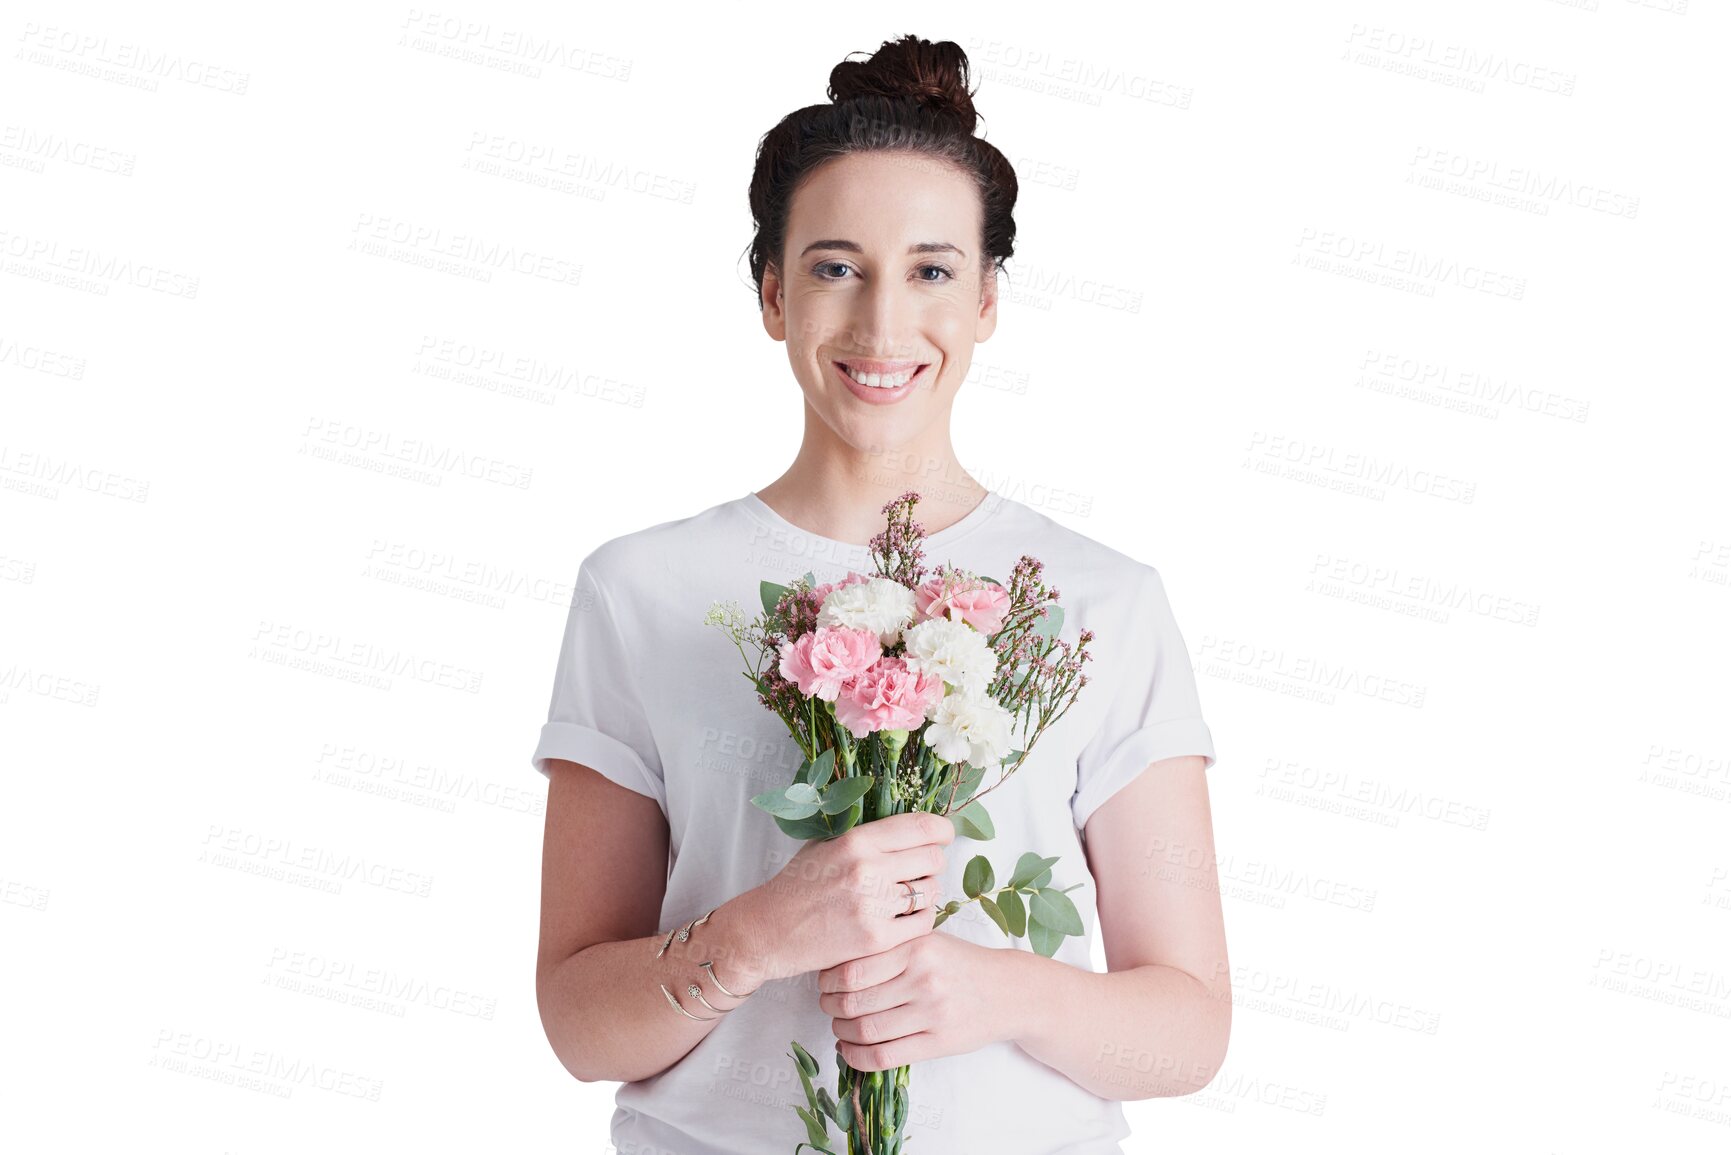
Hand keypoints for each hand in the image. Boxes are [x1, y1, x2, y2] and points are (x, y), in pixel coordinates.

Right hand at [755, 811, 952, 980]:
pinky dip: (920, 919)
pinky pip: (923, 923)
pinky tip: (905, 917)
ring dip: (926, 891)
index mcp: (856, 841)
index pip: (921, 827)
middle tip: (922, 868)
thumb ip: (867, 835)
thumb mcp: (826, 844)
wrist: (769, 930)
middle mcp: (867, 870)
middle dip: (933, 862)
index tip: (944, 835)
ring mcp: (873, 906)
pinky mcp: (876, 939)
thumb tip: (912, 826)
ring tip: (909, 894)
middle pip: (933, 859)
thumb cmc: (798, 885)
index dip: (942, 830)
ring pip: (930, 892)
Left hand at [818, 931, 1007, 1071]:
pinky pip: (885, 1057)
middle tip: (827, 1006)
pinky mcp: (938, 1043)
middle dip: (831, 1008)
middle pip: (855, 1001)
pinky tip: (849, 1050)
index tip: (824, 984)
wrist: (1007, 990)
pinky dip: (857, 1058)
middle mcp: (923, 979)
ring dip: (841, 1033)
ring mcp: (932, 1013)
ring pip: (866, 1031)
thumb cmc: (959, 963)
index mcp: (916, 947)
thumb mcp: (927, 940)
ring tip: (839, 1028)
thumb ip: (889, 948)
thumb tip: (835, 964)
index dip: (828, 981)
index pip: (853, 969)